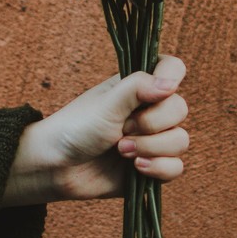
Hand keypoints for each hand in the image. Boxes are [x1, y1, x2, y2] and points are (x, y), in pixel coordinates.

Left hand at [1, 56, 189, 205]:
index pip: (173, 69)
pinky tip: (135, 167)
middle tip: (123, 129)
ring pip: (180, 141)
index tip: (157, 92)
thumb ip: (137, 88)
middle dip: (152, 123)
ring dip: (151, 147)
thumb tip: (171, 83)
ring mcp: (153, 140)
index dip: (172, 78)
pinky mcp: (153, 167)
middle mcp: (149, 110)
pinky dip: (158, 168)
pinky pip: (176, 167)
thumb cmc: (75, 128)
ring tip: (121, 151)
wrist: (56, 168)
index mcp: (139, 87)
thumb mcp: (106, 104)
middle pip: (180, 109)